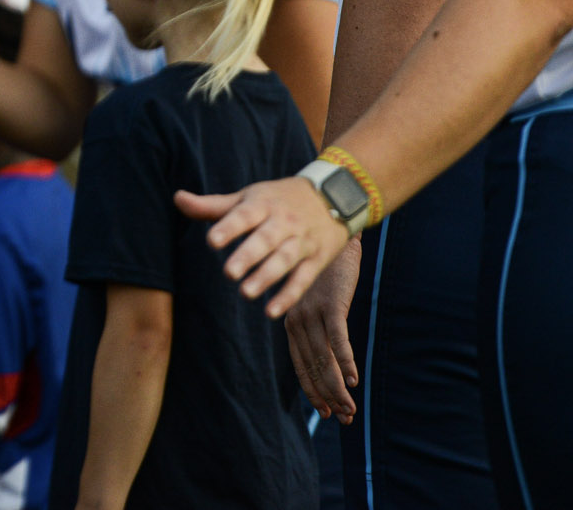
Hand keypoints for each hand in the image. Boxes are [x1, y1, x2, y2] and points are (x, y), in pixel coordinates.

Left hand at [174, 178, 351, 317]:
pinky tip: (271, 312)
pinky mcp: (316, 259)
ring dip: (267, 277)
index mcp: (262, 205)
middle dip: (248, 256)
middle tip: (228, 273)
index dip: (229, 227)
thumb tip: (176, 198)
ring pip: (285, 260)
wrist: (336, 196)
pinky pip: (303, 279)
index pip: (244, 216)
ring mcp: (302, 241)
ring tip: (245, 293)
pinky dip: (289, 295)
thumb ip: (213, 205)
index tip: (212, 241)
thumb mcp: (248, 197)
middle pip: (266, 240)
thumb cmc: (279, 199)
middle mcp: (283, 223)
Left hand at [286, 237, 361, 420]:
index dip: (313, 389)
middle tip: (343, 418)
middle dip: (327, 395)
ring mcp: (313, 312)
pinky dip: (345, 359)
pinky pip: (338, 337)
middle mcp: (298, 318)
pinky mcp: (331, 304)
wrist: (329, 229)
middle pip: (313, 366)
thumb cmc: (324, 267)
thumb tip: (329, 351)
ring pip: (325, 358)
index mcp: (292, 320)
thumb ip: (319, 323)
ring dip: (338, 386)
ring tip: (350, 409)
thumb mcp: (316, 297)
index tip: (326, 411)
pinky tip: (354, 378)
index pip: (302, 363)